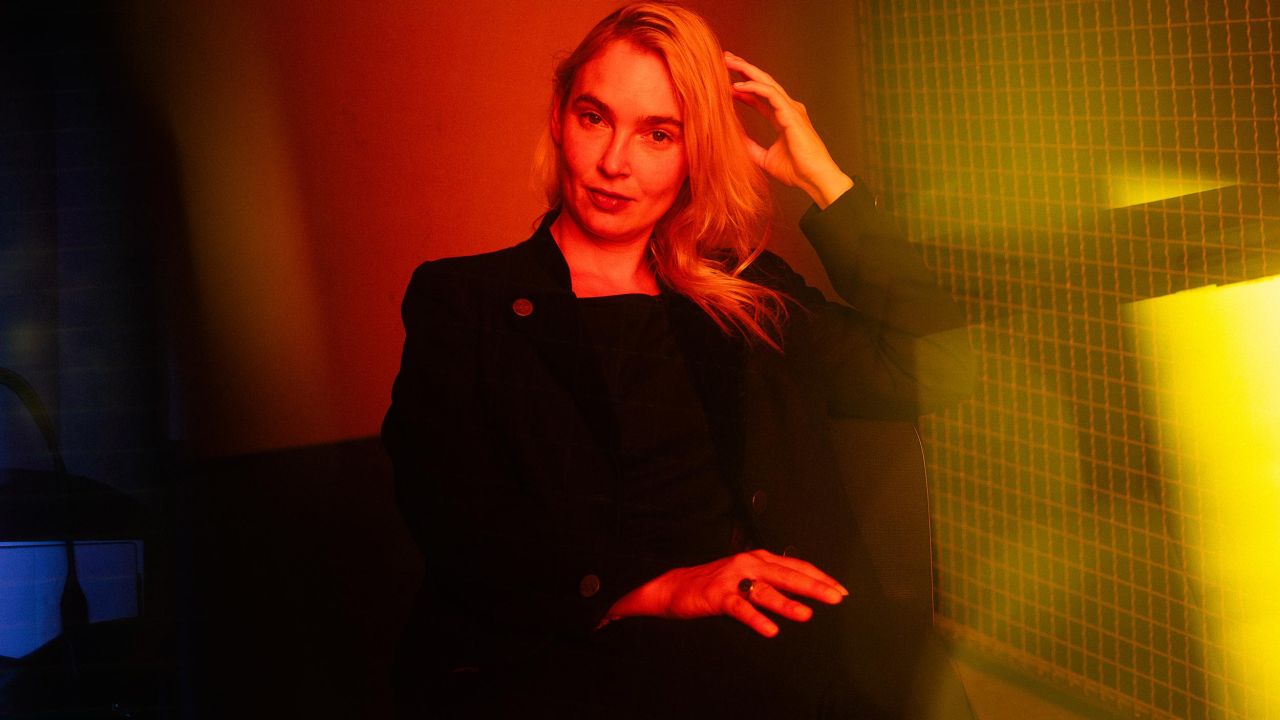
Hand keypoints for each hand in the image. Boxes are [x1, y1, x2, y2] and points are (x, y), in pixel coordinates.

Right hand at [605, 549, 847, 637]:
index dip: (819, 577)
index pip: (795, 566)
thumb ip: (772, 581)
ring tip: (806, 615)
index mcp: (758, 558)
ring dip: (786, 603)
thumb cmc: (716, 584)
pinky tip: (770, 630)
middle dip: (813, 586)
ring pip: (765, 591)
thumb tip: (805, 590)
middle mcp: (748, 563)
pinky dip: (756, 619)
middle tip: (836, 598)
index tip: (840, 590)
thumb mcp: (747, 577)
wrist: (675, 586)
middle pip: (786, 575)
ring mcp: (732, 578)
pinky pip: (740, 609)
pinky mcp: (717, 595)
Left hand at [724, 51, 853, 208]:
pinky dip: (754, 88)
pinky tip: (737, 86)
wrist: (814, 178)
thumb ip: (750, 147)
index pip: (761, 96)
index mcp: (783, 117)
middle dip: (744, 69)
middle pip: (763, 82)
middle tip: (726, 59)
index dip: (745, 87)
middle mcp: (788, 109)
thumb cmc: (796, 170)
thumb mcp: (764, 158)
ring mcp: (791, 109)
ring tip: (728, 63)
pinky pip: (771, 94)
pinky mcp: (792, 114)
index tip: (726, 83)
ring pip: (766, 82)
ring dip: (746, 71)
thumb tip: (733, 139)